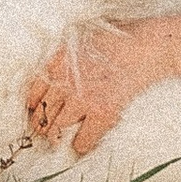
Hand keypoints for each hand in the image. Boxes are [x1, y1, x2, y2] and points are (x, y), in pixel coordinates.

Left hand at [22, 19, 180, 158]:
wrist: (147, 46)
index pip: (33, 91)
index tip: (36, 110)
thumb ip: (68, 53)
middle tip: (46, 130)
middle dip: (42, 125)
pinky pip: (83, 140)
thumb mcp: (84, 35)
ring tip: (60, 140)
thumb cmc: (121, 36)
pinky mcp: (101, 113)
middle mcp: (64, 82)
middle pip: (41, 114)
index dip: (33, 105)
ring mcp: (81, 99)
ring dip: (57, 137)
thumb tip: (58, 62)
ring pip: (56, 129)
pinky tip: (82, 145)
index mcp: (57, 62)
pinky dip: (81, 146)